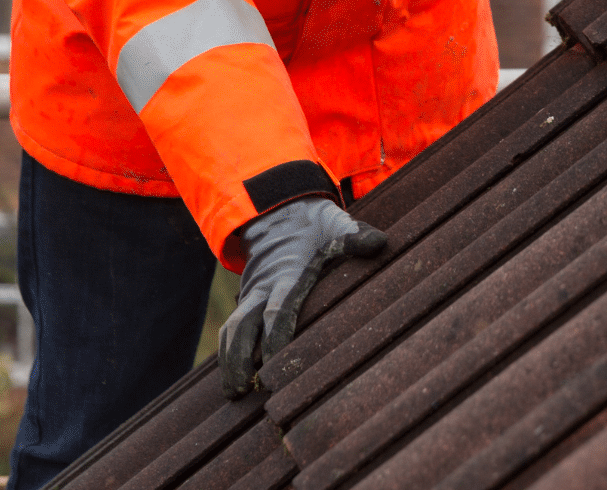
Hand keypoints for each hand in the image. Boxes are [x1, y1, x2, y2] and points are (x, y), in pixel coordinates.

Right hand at [218, 196, 385, 397]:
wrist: (282, 213)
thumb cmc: (317, 226)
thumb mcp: (337, 225)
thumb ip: (355, 236)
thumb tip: (380, 243)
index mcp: (287, 274)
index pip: (277, 309)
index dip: (275, 336)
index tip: (275, 362)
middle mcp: (263, 287)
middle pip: (244, 326)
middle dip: (241, 358)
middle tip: (243, 390)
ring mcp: (251, 294)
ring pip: (232, 330)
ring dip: (230, 360)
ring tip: (234, 393)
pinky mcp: (246, 300)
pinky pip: (230, 329)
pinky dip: (226, 353)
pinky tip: (232, 380)